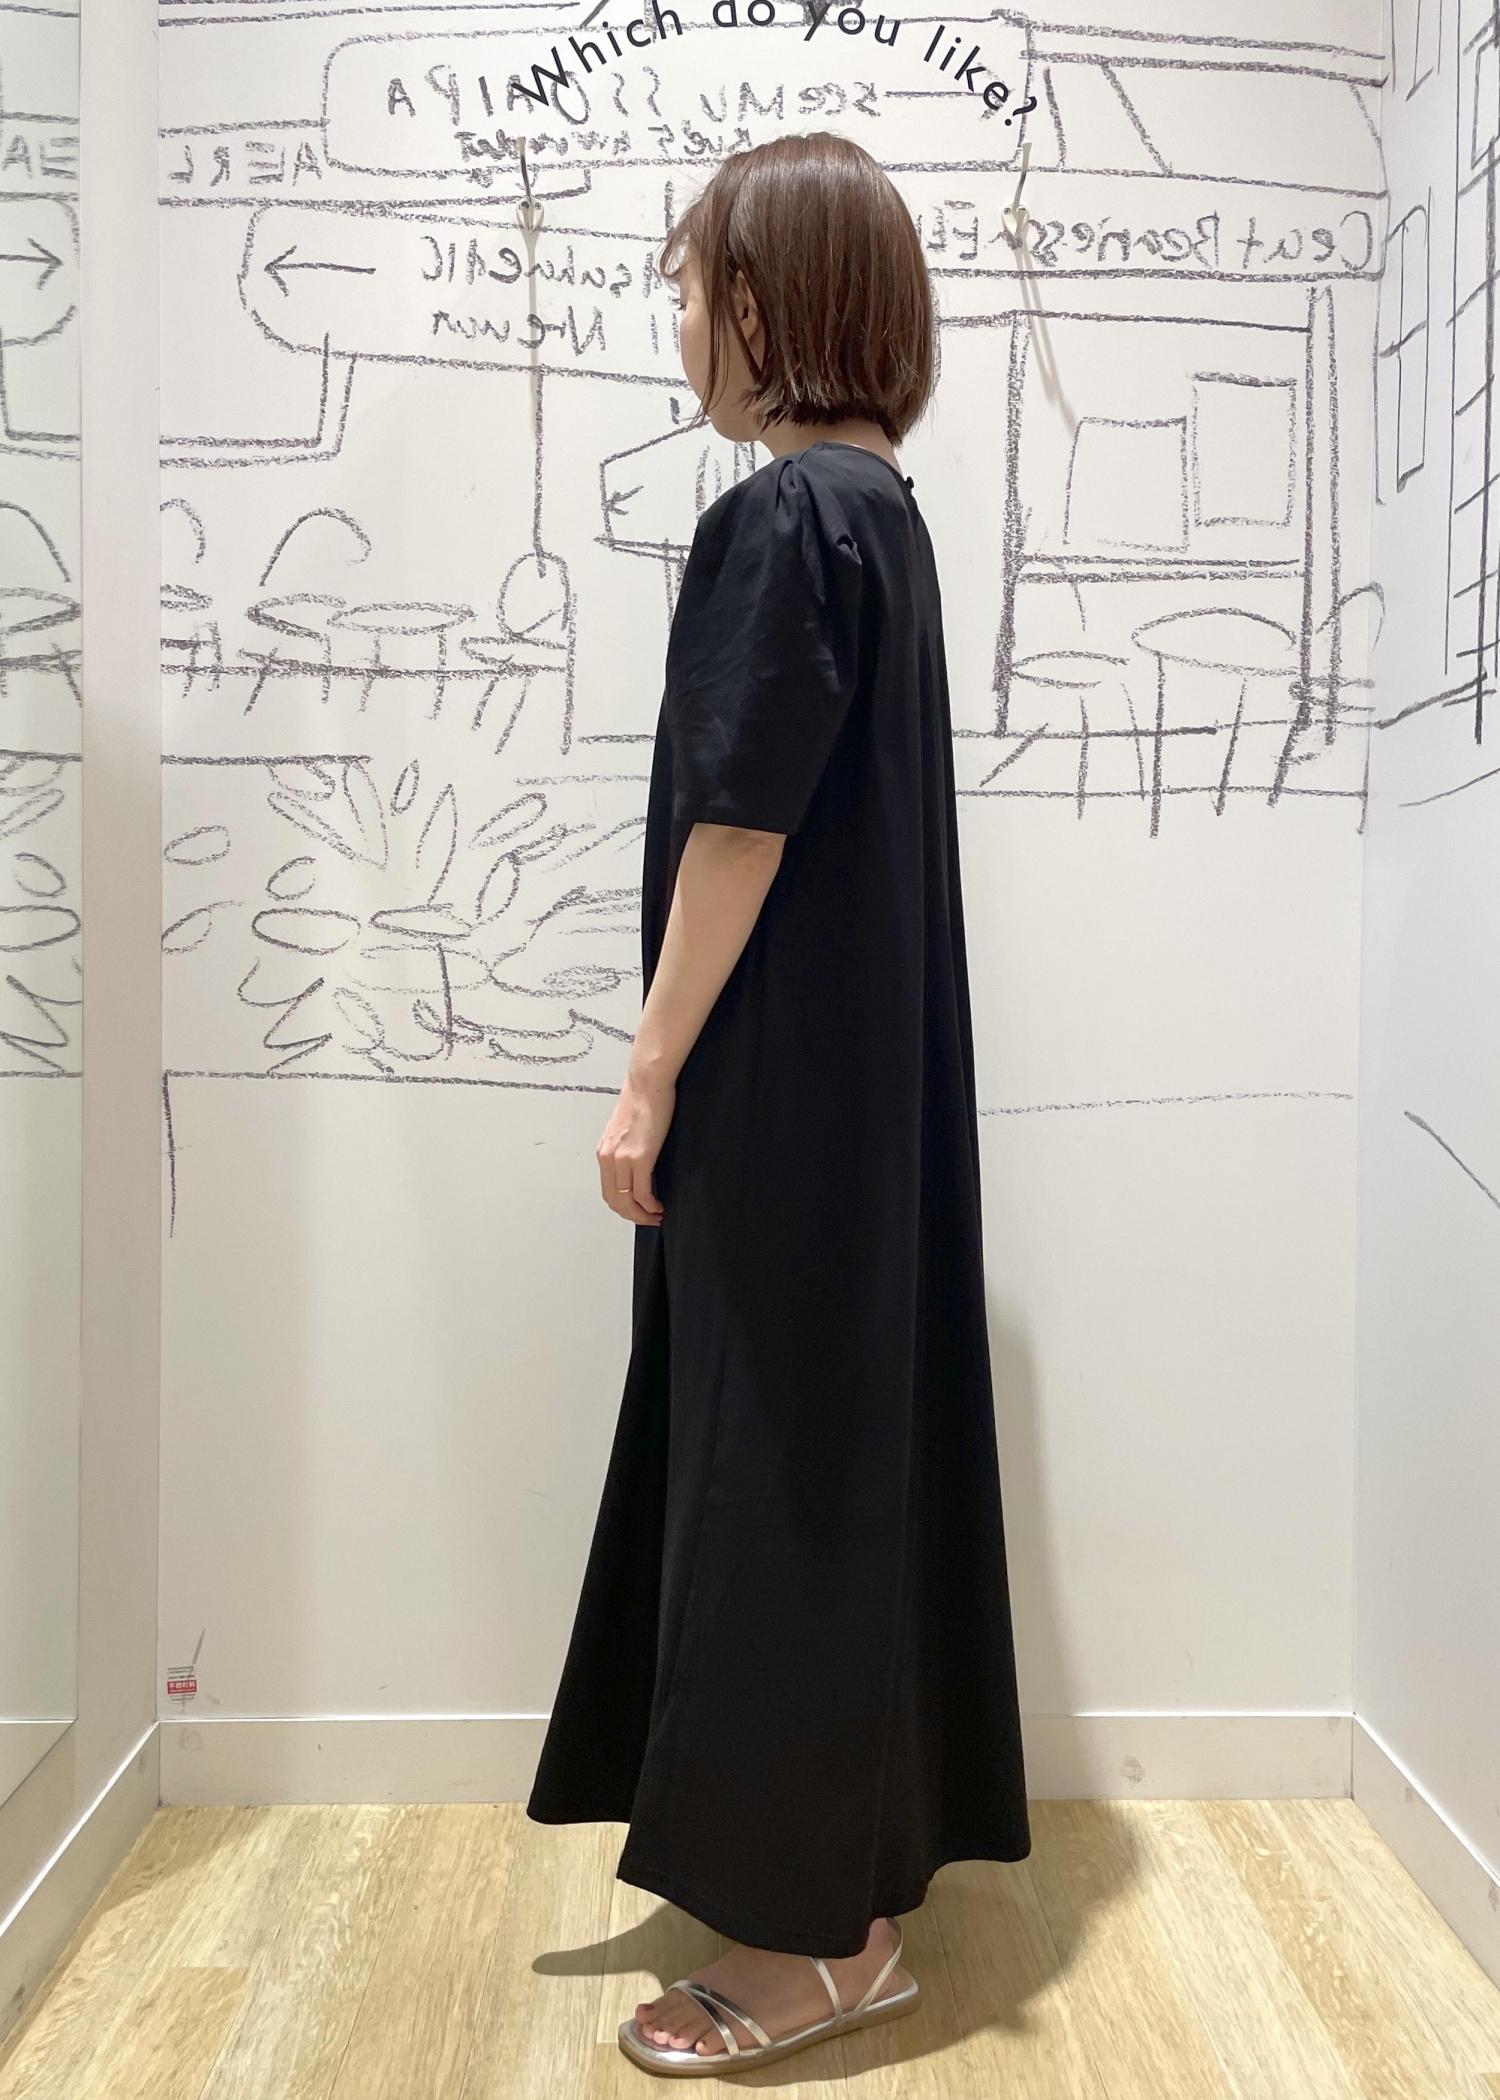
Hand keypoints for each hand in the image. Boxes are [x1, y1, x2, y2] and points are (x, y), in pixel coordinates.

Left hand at [596, 1066, 673, 1225]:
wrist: (648, 1083)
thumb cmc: (643, 1101)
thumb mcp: (626, 1131)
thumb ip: (627, 1151)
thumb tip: (639, 1169)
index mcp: (604, 1153)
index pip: (609, 1191)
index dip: (624, 1208)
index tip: (639, 1211)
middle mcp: (608, 1158)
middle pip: (614, 1202)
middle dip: (632, 1216)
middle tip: (649, 1220)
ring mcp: (622, 1159)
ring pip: (626, 1202)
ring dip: (641, 1215)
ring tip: (656, 1216)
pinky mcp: (639, 1157)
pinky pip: (642, 1193)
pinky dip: (650, 1205)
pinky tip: (659, 1206)